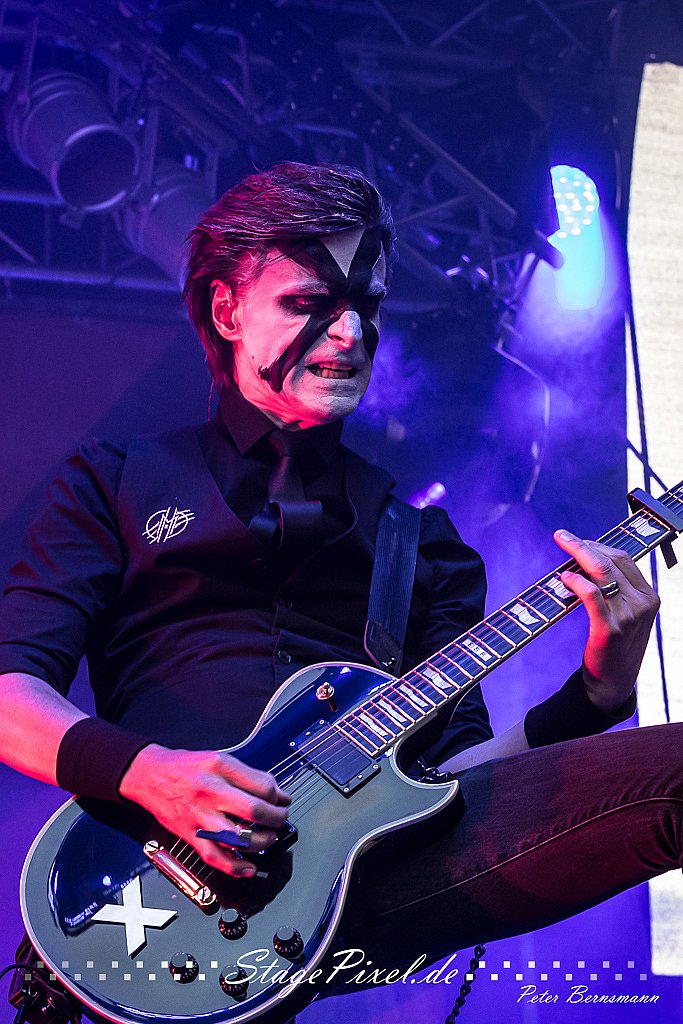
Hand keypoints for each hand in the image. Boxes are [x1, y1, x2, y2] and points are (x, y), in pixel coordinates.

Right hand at [119, 745, 290, 876]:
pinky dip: (234, 866)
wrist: (148, 775)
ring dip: (261, 841)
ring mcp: (200, 816)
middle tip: (280, 818)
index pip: (262, 786)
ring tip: (269, 837)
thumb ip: (246, 774)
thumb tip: (274, 791)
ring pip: (238, 837)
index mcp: (220, 768)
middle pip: (254, 810)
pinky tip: (249, 867)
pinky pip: (214, 857)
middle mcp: (210, 792)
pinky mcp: (190, 834)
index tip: (284, 800)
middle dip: (276, 818)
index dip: (279, 796)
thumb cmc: (184, 766)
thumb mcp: (218, 758)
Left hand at [554, 530, 659, 712]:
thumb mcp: (624, 613)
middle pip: (612, 560)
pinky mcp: (610, 629)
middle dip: (584, 544)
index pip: (623, 558)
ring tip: (562, 547)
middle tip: (562, 536)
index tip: (578, 539)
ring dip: (578, 555)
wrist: (613, 682)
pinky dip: (577, 582)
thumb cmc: (614, 644)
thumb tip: (583, 562)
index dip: (598, 545)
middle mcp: (643, 603)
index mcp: (649, 596)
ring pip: (602, 572)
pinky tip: (564, 578)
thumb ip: (613, 589)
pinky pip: (592, 596)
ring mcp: (628, 616)